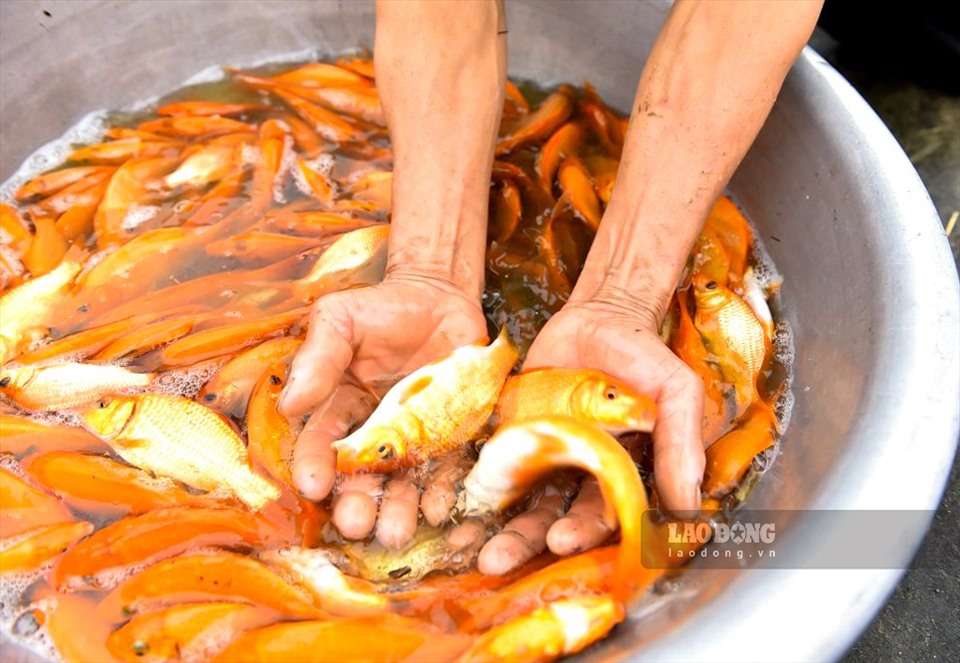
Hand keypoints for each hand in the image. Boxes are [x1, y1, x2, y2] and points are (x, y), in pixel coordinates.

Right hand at [278, 275, 487, 547]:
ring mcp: (415, 439)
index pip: (321, 443)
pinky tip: (439, 508)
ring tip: (397, 531)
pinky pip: (448, 469)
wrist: (440, 296)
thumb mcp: (340, 320)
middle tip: (357, 525)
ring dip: (399, 509)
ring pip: (404, 482)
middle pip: (362, 477)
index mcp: (338, 408)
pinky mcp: (453, 436)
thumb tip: (290, 403)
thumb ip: (319, 358)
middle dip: (357, 504)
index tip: (312, 486)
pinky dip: (443, 491)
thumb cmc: (381, 308)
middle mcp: (373, 433)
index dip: (314, 465)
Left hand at [474, 297, 704, 574]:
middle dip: (523, 541)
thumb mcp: (675, 394)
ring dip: (489, 523)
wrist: (602, 318)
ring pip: (513, 498)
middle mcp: (574, 474)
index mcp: (616, 476)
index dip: (580, 531)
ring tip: (463, 544)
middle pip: (548, 516)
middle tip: (496, 560)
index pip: (597, 515)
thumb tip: (689, 506)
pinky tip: (443, 499)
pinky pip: (486, 461)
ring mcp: (540, 453)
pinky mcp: (510, 432)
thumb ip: (679, 446)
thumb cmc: (645, 357)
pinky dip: (466, 480)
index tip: (560, 539)